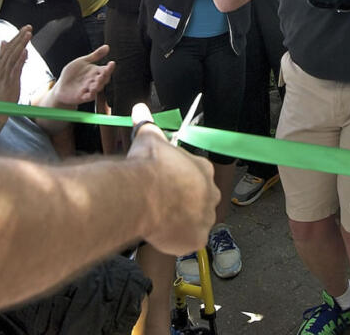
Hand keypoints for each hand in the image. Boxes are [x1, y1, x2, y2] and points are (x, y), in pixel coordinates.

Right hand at [0, 26, 31, 103]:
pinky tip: (26, 51)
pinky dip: (20, 59)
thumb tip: (4, 42)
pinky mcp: (10, 82)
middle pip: (10, 49)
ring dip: (21, 44)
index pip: (7, 48)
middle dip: (20, 37)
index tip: (24, 29)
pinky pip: (15, 68)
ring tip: (28, 34)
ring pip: (13, 56)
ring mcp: (4, 74)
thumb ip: (1, 57)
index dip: (16, 38)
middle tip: (29, 27)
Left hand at [49, 45, 115, 106]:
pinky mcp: (83, 97)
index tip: (112, 63)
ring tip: (99, 79)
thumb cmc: (73, 73)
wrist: (62, 86)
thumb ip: (96, 55)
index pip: (105, 70)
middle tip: (105, 71)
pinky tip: (91, 91)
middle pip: (103, 79)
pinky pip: (88, 96)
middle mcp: (94, 81)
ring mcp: (89, 89)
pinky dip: (90, 94)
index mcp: (95, 72)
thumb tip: (107, 46)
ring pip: (97, 88)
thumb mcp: (83, 61)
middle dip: (105, 76)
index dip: (109, 67)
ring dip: (98, 84)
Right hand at [126, 103, 217, 255]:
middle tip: (163, 203)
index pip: (197, 175)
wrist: (144, 193)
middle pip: (200, 200)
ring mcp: (206, 218)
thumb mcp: (149, 138)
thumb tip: (139, 108)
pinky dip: (177, 240)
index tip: (166, 183)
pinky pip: (189, 242)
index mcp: (203, 169)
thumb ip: (147, 124)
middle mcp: (211, 193)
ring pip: (195, 222)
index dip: (180, 181)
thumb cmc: (150, 165)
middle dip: (184, 203)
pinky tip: (162, 232)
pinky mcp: (197, 240)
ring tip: (160, 219)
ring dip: (181, 222)